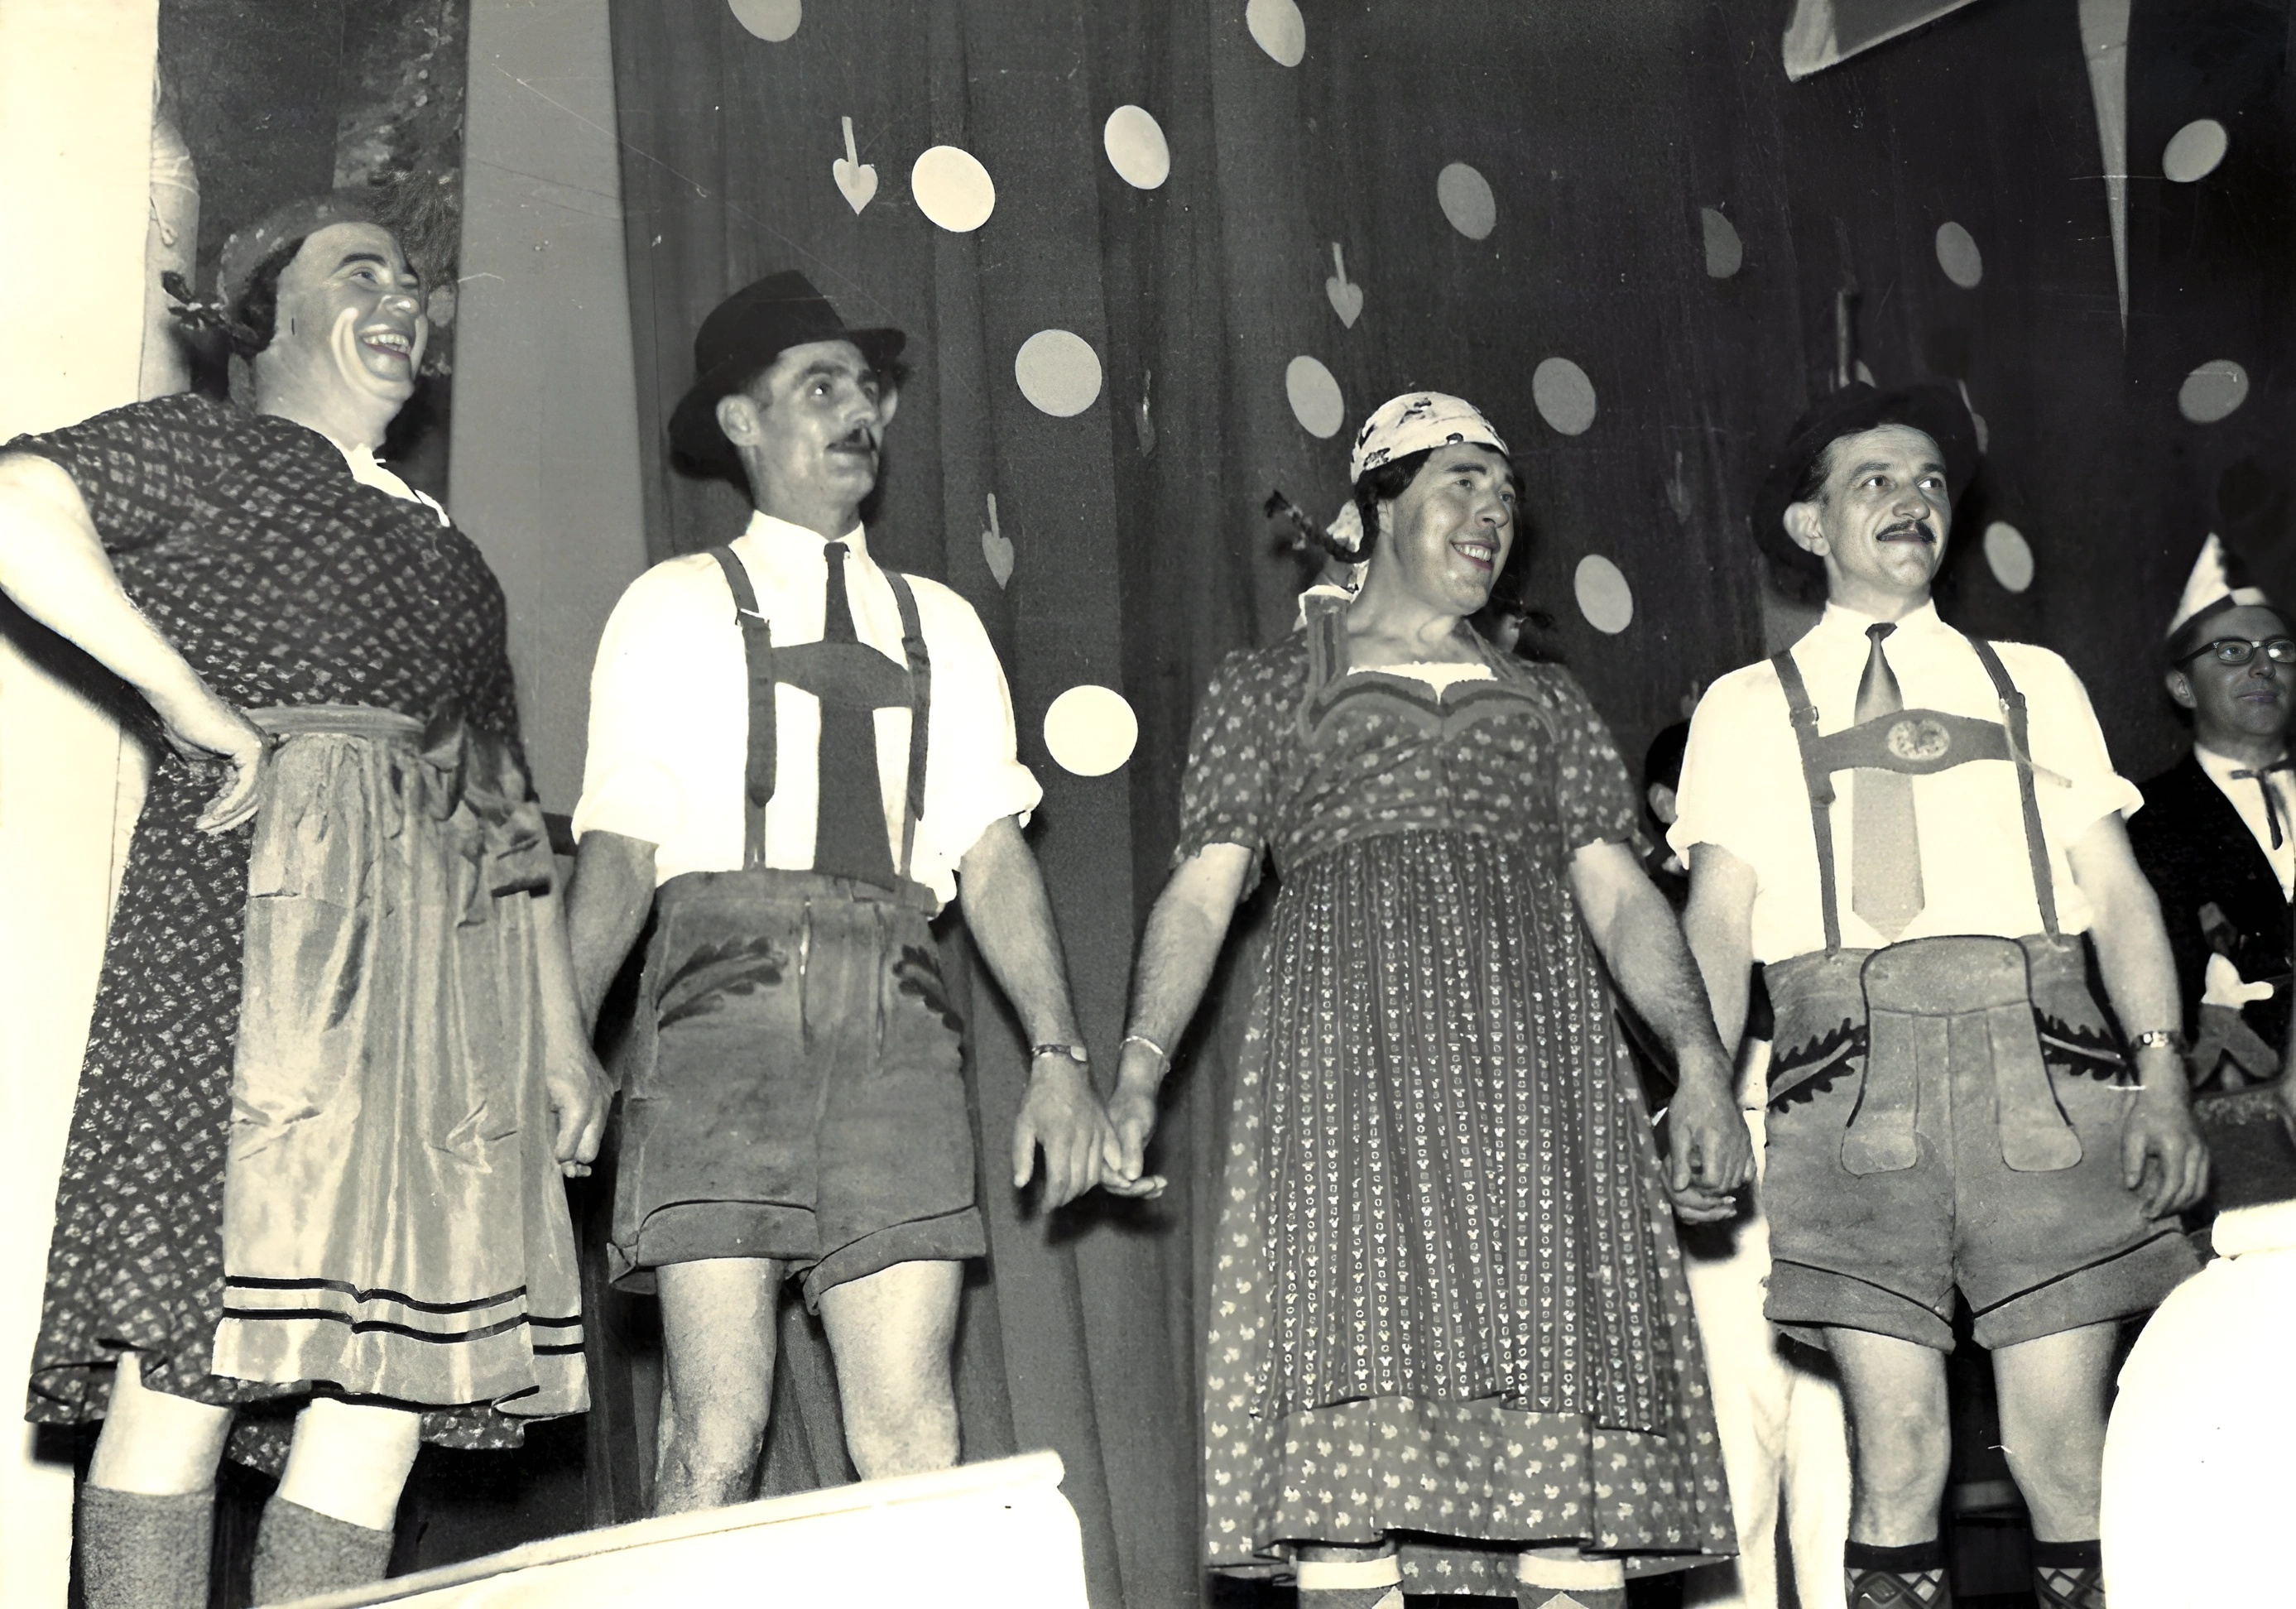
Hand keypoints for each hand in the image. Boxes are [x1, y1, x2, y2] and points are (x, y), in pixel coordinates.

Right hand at [158, 693, 266, 832]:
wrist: (176, 702)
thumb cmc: (182, 723)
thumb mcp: (198, 757)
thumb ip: (210, 772)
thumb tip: (211, 789)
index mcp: (250, 750)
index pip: (248, 789)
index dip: (228, 809)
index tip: (208, 821)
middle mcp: (260, 749)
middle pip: (254, 795)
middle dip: (230, 816)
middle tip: (207, 829)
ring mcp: (260, 749)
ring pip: (251, 795)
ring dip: (226, 814)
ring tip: (204, 825)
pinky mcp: (252, 750)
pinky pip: (246, 787)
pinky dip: (230, 804)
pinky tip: (214, 815)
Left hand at [542, 1032, 610, 1179]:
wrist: (569, 1040)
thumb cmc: (549, 1068)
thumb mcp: (545, 1101)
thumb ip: (554, 1128)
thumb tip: (559, 1154)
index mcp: (576, 1110)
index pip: (571, 1151)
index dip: (562, 1157)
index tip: (556, 1158)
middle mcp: (596, 1108)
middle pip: (590, 1152)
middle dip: (577, 1157)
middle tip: (564, 1157)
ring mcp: (605, 1101)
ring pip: (597, 1137)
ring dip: (583, 1141)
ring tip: (569, 1136)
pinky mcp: (608, 1095)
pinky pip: (600, 1121)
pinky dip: (589, 1126)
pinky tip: (579, 1118)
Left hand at [1011, 1057, 1117, 1210]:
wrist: (1064, 1068)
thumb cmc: (1039, 1097)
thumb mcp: (1023, 1125)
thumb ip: (1021, 1157)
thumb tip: (1021, 1184)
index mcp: (1058, 1138)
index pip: (1060, 1182)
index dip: (1053, 1200)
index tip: (1046, 1207)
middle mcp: (1081, 1138)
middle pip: (1079, 1182)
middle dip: (1066, 1197)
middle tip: (1056, 1199)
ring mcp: (1098, 1133)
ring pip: (1096, 1174)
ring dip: (1082, 1188)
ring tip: (1069, 1189)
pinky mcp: (1108, 1129)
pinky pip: (1113, 1159)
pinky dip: (1107, 1173)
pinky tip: (1095, 1177)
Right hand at [1099, 1071, 1166, 1199]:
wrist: (1138, 1091)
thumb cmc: (1135, 1104)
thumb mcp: (1134, 1126)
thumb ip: (1131, 1150)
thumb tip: (1131, 1177)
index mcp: (1100, 1151)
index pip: (1109, 1180)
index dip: (1127, 1185)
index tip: (1146, 1183)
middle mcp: (1103, 1157)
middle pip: (1115, 1185)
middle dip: (1137, 1188)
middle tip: (1158, 1183)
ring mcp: (1113, 1158)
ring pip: (1123, 1183)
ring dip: (1142, 1188)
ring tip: (1162, 1184)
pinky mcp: (1123, 1158)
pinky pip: (1130, 1177)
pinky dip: (1144, 1184)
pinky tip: (1159, 1187)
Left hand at [1666, 1063, 1751, 1223]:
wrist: (1709, 1082)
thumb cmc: (1689, 1105)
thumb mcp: (1678, 1132)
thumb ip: (1680, 1162)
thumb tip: (1679, 1188)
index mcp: (1716, 1146)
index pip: (1713, 1183)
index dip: (1698, 1185)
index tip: (1687, 1176)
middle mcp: (1735, 1148)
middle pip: (1727, 1185)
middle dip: (1709, 1188)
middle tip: (1694, 1176)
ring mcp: (1745, 1146)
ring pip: (1739, 1179)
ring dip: (1723, 1183)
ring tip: (1706, 1172)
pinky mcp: (1748, 1142)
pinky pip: (1750, 1169)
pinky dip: (1739, 1175)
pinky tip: (1724, 1168)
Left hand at [2122, 1086, 2208, 1216]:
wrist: (2168, 1094)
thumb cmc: (2147, 1114)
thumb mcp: (2132, 1137)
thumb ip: (2132, 1163)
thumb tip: (2132, 1187)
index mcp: (2177, 1149)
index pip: (2173, 1186)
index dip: (2161, 1203)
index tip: (2147, 1214)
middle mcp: (2196, 1154)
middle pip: (2191, 1192)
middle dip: (2172, 1207)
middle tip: (2153, 1214)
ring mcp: (2205, 1154)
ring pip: (2201, 1189)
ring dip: (2184, 1204)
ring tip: (2163, 1209)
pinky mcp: (2206, 1153)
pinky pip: (2204, 1181)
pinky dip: (2191, 1193)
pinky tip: (2176, 1197)